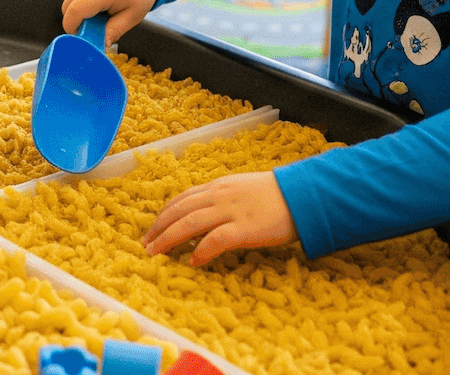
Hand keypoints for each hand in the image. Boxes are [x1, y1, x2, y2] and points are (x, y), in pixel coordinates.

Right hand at [62, 0, 159, 44]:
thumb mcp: (132, 16)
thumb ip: (113, 31)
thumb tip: (100, 46)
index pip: (75, 11)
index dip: (72, 27)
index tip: (81, 36)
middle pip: (67, 6)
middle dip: (76, 20)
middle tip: (93, 25)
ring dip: (77, 10)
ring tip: (98, 10)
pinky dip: (79, 0)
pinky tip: (95, 0)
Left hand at [142, 172, 296, 265]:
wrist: (303, 195)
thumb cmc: (277, 195)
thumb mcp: (243, 190)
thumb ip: (223, 200)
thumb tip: (206, 215)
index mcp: (218, 187)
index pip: (182, 199)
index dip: (164, 214)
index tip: (153, 228)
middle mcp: (219, 196)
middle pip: (179, 211)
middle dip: (159, 228)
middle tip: (146, 245)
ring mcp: (231, 211)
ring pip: (189, 223)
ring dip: (168, 239)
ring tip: (156, 253)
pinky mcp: (244, 228)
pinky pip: (215, 240)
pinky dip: (200, 251)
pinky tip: (193, 262)